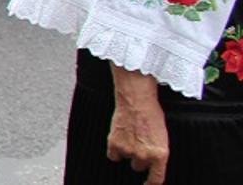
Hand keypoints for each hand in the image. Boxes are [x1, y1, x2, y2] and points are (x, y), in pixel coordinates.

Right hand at [107, 66, 168, 184]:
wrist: (136, 100)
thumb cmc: (151, 113)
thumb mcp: (163, 136)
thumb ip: (158, 152)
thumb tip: (153, 164)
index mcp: (160, 154)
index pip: (156, 179)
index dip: (151, 184)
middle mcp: (144, 155)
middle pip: (139, 167)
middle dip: (139, 158)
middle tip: (140, 144)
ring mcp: (128, 151)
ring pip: (126, 160)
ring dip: (127, 152)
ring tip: (131, 137)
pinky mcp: (114, 144)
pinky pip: (113, 156)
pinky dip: (115, 150)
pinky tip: (120, 138)